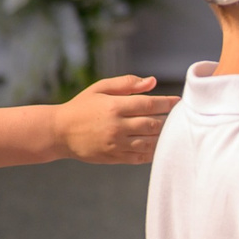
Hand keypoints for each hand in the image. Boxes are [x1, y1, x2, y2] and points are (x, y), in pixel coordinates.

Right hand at [53, 76, 177, 164]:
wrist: (59, 132)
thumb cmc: (82, 106)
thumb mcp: (100, 88)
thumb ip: (127, 83)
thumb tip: (152, 82)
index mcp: (114, 106)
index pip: (148, 104)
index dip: (167, 103)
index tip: (178, 102)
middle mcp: (116, 126)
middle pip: (152, 124)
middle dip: (168, 120)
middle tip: (179, 117)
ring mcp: (115, 144)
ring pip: (149, 142)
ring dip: (163, 137)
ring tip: (173, 131)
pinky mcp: (113, 157)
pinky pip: (139, 157)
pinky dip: (152, 152)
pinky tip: (159, 146)